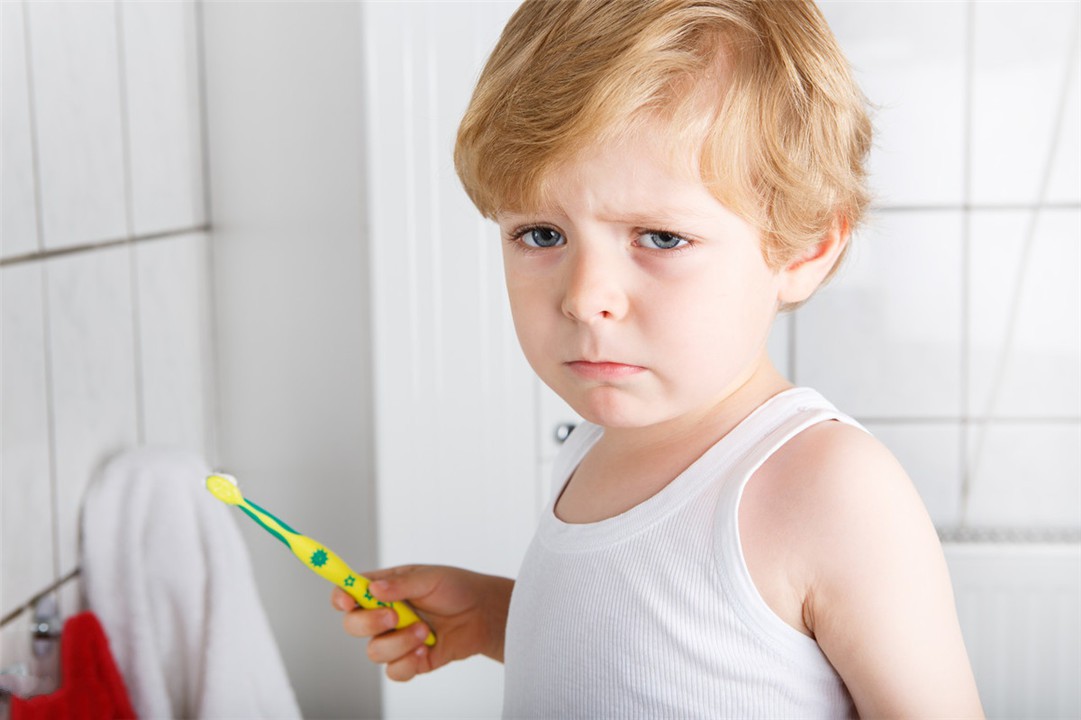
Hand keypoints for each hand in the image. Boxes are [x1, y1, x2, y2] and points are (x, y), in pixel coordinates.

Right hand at [332, 565, 513, 681]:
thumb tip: (373, 589)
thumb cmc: (456, 588)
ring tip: (425, 631)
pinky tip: (425, 650)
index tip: (348, 601)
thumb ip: (400, 584)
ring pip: (374, 651)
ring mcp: (395, 639)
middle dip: (369, 623)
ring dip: (398, 643)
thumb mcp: (430, 578)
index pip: (349, 593)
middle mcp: (384, 615)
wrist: (483, 614)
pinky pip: (394, 671)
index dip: (341, 597)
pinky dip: (408, 663)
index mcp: (384, 589)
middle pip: (353, 625)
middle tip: (394, 616)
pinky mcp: (409, 661)